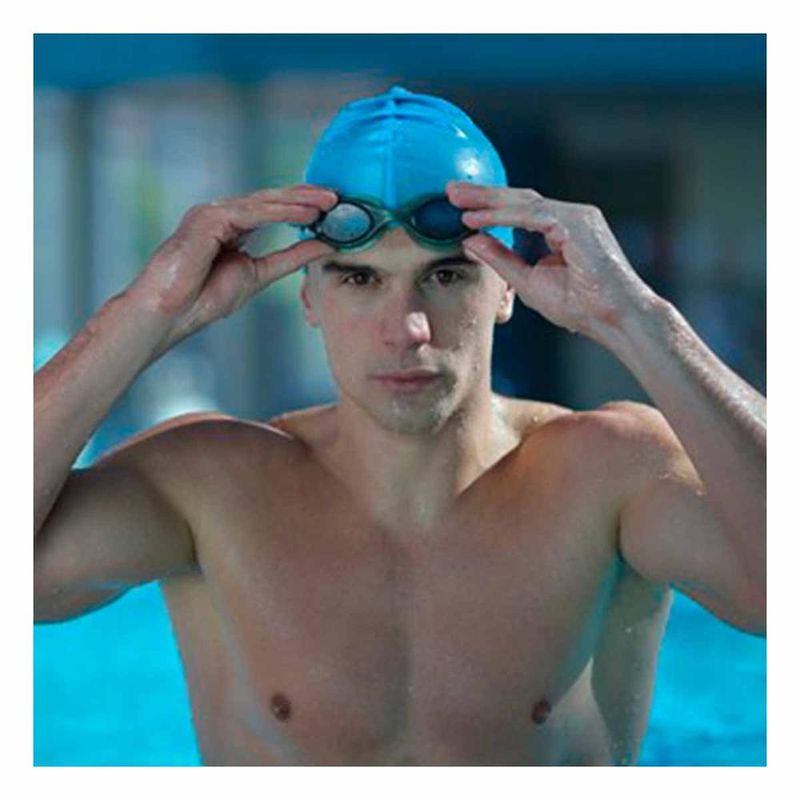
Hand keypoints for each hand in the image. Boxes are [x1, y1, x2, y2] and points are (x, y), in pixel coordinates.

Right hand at [127, 184, 337, 348]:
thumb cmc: (204, 298)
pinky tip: (304, 212)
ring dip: (297, 201)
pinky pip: (251, 212)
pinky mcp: (207, 219)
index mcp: (233, 226)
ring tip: (327, 202)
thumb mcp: (260, 274)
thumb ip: (290, 257)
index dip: (302, 206)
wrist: (170, 313)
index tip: (333, 207)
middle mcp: (222, 214)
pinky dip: (280, 211)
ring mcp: (212, 213)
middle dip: (305, 196)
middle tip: (337, 196)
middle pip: (271, 199)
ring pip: (263, 201)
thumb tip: (323, 244)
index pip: (273, 209)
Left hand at [446, 181, 660, 343]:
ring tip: (456, 199)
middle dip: (483, 194)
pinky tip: (476, 218)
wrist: (615, 319)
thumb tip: (470, 240)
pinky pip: (532, 214)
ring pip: (523, 201)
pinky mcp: (578, 223)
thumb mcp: (529, 282)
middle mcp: (571, 216)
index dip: (488, 206)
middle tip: (450, 190)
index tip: (458, 206)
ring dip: (487, 200)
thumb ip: (501, 259)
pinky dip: (501, 215)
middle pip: (519, 198)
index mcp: (562, 227)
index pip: (520, 209)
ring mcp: (577, 216)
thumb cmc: (581, 306)